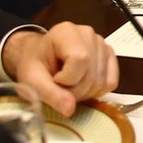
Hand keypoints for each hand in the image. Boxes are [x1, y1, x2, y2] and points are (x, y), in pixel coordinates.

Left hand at [1, 21, 118, 115]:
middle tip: (59, 89)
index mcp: (66, 32)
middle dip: (75, 92)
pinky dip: (97, 91)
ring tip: (69, 87)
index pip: (80, 59)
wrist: (40, 56)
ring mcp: (102, 44)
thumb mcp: (32, 80)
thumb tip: (70, 109)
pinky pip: (110, 82)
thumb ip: (50, 93)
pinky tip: (82, 85)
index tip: (54, 80)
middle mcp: (88, 34)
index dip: (67, 79)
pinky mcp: (109, 56)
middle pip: (91, 74)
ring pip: (102, 81)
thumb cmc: (34, 64)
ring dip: (85, 93)